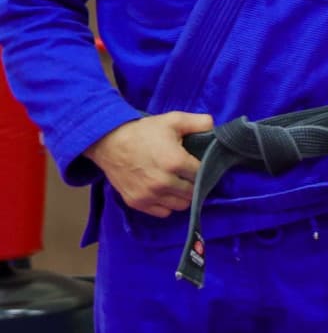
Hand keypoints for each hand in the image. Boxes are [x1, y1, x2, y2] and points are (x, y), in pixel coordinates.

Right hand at [91, 111, 214, 217]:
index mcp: (175, 162)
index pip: (202, 174)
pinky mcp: (137, 202)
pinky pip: (163, 212)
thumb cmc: (143, 131)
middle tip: (187, 174)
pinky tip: (164, 192)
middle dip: (194, 183)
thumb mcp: (173, 120)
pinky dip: (167, 204)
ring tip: (177, 183)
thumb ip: (199, 123)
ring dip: (182, 196)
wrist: (108, 142)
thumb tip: (215, 128)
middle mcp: (163, 182)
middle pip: (193, 192)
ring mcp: (149, 195)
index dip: (202, 168)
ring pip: (181, 205)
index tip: (197, 164)